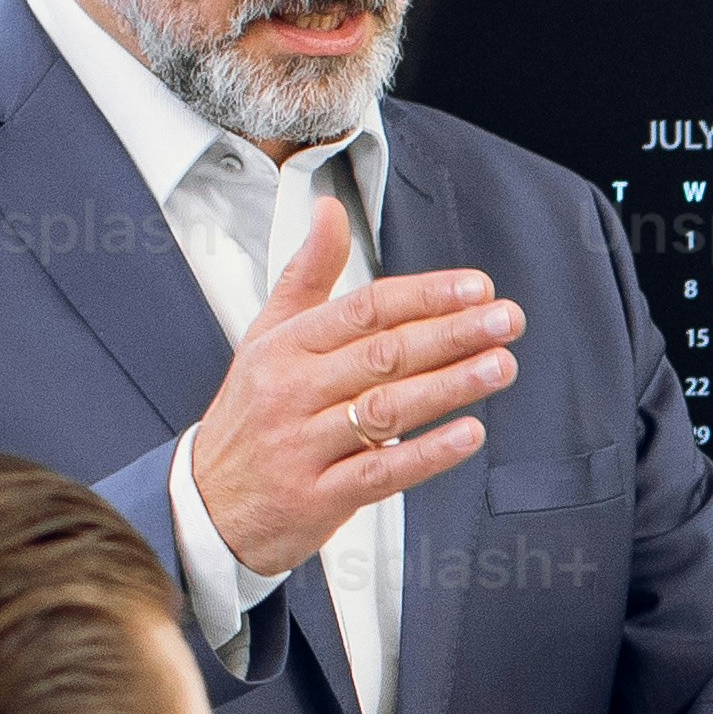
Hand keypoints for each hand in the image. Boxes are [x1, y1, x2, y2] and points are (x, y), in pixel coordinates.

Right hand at [188, 195, 519, 580]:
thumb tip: (328, 209)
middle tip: (505, 320)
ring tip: (499, 366)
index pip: (362, 310)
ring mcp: (302, 446)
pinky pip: (380, 474)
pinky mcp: (316, 496)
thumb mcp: (267, 337)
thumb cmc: (250, 416)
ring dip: (450, 386)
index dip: (424, 296)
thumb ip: (308, 275)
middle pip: (382, 354)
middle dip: (452, 334)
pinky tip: (468, 434)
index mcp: (285, 347)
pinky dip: (428, 454)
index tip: (475, 287)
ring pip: (385, 409)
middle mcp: (291, 391)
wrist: (207, 503)